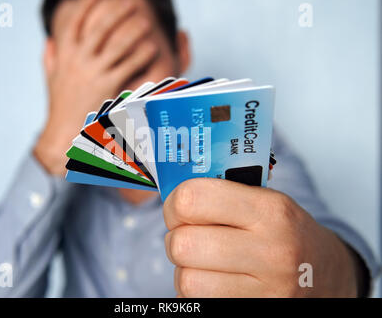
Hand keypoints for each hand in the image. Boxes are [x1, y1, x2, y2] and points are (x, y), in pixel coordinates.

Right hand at [34, 0, 156, 174]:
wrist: (63, 134)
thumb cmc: (60, 105)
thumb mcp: (51, 79)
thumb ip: (50, 57)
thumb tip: (49, 40)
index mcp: (64, 55)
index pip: (74, 21)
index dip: (86, 4)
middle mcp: (78, 61)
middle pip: (99, 28)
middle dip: (116, 12)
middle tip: (131, 3)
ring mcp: (93, 75)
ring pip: (117, 45)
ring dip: (134, 31)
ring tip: (146, 23)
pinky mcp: (108, 89)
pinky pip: (129, 66)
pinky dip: (141, 56)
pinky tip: (151, 48)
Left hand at [163, 178, 363, 296]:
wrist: (325, 275)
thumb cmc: (286, 232)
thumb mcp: (266, 199)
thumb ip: (222, 191)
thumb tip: (171, 191)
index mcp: (270, 210)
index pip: (192, 199)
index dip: (175, 203)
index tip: (180, 208)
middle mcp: (271, 251)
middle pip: (183, 244)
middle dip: (176, 239)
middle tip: (188, 236)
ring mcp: (266, 291)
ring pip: (187, 281)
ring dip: (185, 271)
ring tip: (202, 262)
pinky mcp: (255, 312)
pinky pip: (198, 303)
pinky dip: (197, 292)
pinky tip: (214, 280)